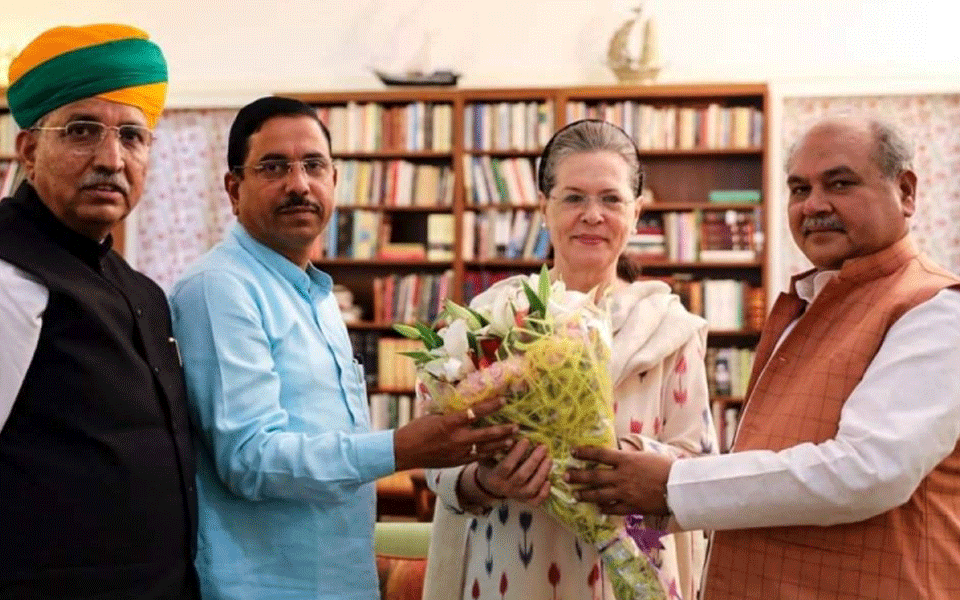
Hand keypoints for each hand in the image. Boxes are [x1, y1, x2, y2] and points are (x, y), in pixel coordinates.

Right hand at [393, 397, 517, 470]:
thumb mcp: (434, 415)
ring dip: (501, 443)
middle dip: (503, 430)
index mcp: (450, 422)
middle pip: (486, 434)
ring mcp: (458, 452)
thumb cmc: (416, 429)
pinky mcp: (457, 462)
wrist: (405, 451)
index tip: (504, 400)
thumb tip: (466, 400)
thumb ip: (451, 411)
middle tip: (517, 425)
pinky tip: (499, 451)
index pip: (475, 412)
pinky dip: (490, 453)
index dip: (491, 406)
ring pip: (485, 448)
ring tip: (514, 439)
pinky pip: (478, 457)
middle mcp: (457, 438)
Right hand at [471, 439, 551, 505]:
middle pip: (522, 476)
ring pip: (531, 488)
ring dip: (542, 474)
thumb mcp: (486, 455)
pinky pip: (535, 501)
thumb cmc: (489, 465)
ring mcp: (515, 496)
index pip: (507, 466)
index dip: (517, 453)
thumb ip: (495, 445)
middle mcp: (505, 488)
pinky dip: (544, 493)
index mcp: (494, 477)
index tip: (526, 440)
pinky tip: (549, 480)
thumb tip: (511, 432)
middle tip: (543, 447)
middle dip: (534, 461)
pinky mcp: (524, 500)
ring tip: (549, 459)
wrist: (489, 485)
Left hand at [564, 445, 673, 515]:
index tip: (572, 452)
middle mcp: (621, 476)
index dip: (584, 452)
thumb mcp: (645, 455)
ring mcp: (625, 493)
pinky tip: (598, 508)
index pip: (599, 454)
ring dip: (585, 494)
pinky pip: (613, 509)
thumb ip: (630, 456)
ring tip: (575, 495)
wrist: (679, 487)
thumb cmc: (666, 467)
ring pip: (599, 494)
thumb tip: (619, 453)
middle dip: (577, 476)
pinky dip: (604, 508)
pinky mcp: (631, 507)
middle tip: (565, 476)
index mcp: (626, 460)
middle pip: (594, 476)